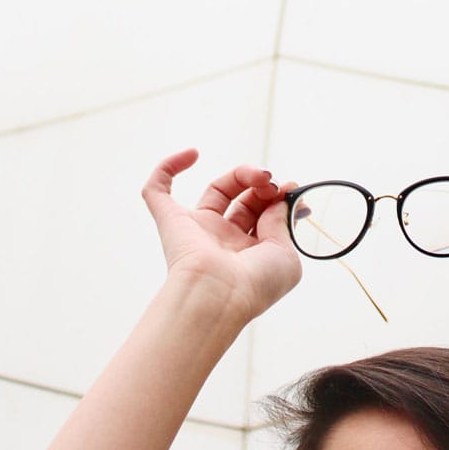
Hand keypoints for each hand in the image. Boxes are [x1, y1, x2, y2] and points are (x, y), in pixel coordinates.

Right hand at [141, 148, 302, 323]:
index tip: (291, 189)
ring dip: (241, 173)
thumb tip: (279, 198)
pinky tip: (192, 153)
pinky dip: (168, 167)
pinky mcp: (170, 221)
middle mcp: (224, 241)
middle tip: (273, 183)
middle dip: (263, 185)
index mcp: (249, 253)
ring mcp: (197, 229)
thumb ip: (283, 223)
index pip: (264, 215)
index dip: (278, 198)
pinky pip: (157, 191)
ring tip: (258, 175)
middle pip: (244, 199)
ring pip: (217, 189)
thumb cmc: (255, 284)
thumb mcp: (286, 254)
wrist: (220, 296)